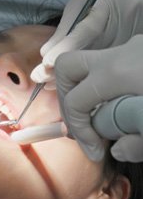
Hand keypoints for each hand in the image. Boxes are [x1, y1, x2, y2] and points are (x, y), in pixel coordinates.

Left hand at [31, 0, 142, 84]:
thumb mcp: (76, 4)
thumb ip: (62, 31)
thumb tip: (46, 54)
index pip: (88, 29)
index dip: (67, 47)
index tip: (47, 62)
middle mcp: (127, 17)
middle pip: (95, 49)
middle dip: (66, 66)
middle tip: (42, 77)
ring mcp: (135, 31)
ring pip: (103, 60)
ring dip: (76, 74)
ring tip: (52, 83)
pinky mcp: (135, 42)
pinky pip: (110, 61)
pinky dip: (90, 73)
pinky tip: (73, 81)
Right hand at [54, 35, 142, 161]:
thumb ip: (138, 143)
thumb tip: (116, 150)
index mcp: (118, 73)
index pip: (76, 100)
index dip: (78, 129)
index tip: (93, 148)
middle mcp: (117, 55)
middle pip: (66, 66)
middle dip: (64, 96)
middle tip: (77, 122)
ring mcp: (127, 48)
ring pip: (82, 61)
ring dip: (77, 88)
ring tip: (90, 115)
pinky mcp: (136, 48)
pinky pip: (102, 63)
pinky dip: (96, 83)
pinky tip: (108, 101)